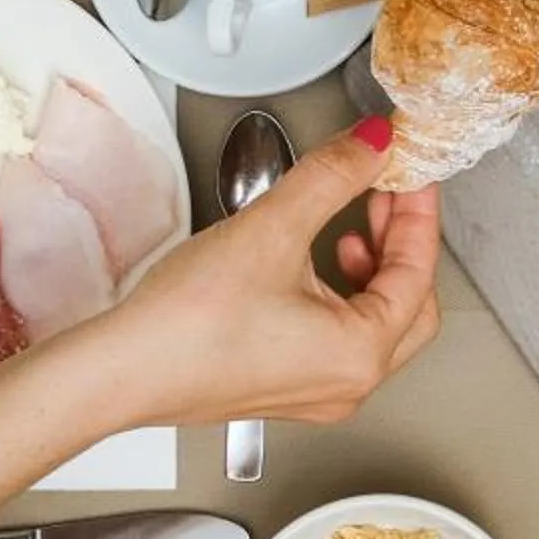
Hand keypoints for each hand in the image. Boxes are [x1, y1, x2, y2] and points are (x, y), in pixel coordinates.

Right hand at [96, 116, 443, 427]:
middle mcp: (349, 384)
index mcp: (361, 352)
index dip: (417, 212)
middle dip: (401, 245)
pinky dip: (339, 295)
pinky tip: (311, 265)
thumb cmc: (187, 323)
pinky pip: (336, 338)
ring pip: (373, 322)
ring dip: (370, 269)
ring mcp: (317, 393)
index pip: (418, 271)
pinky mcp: (284, 388)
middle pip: (410, 305)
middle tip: (385, 195)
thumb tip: (370, 145)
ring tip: (347, 226)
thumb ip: (332, 177)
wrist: (120, 371)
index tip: (409, 172)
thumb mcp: (273, 228)